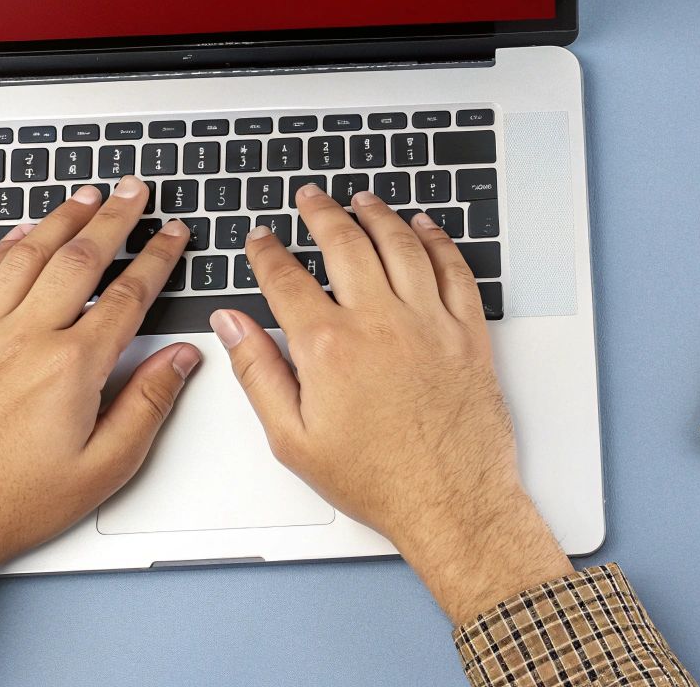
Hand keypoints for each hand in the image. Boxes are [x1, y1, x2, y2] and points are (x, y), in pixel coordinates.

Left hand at [0, 176, 200, 607]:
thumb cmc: (12, 503)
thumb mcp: (104, 469)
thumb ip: (148, 405)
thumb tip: (180, 360)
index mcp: (70, 367)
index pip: (128, 294)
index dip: (157, 256)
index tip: (173, 233)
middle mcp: (23, 339)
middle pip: (79, 259)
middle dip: (114, 217)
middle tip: (135, 190)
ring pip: (25, 257)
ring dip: (59, 220)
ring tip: (85, 197)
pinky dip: (1, 250)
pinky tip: (18, 236)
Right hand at [213, 185, 569, 621]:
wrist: (451, 502)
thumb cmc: (376, 480)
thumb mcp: (293, 439)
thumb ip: (258, 372)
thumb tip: (231, 325)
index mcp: (330, 348)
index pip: (287, 279)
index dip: (268, 253)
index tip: (261, 239)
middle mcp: (381, 323)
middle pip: (346, 244)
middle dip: (322, 213)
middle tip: (311, 198)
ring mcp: (430, 322)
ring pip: (401, 245)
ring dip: (378, 215)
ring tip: (362, 200)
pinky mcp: (468, 332)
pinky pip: (454, 269)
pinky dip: (437, 241)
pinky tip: (425, 228)